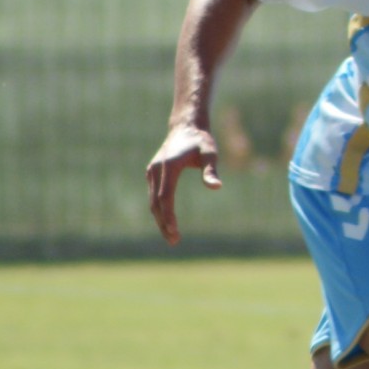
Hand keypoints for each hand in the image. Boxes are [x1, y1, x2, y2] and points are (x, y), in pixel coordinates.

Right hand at [146, 123, 221, 244]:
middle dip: (164, 223)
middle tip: (174, 241)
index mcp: (169, 166)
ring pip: (153, 201)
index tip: (175, 231)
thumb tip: (217, 187)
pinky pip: (154, 195)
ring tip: (171, 237)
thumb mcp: (210, 154)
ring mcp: (152, 171)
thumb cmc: (202, 141)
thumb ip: (211, 171)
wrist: (186, 127)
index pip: (165, 196)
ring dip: (160, 220)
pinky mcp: (152, 173)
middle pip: (156, 202)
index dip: (169, 216)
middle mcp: (156, 169)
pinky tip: (166, 222)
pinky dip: (159, 210)